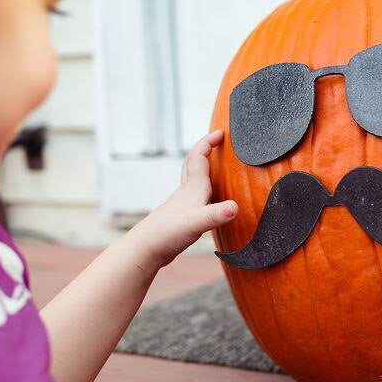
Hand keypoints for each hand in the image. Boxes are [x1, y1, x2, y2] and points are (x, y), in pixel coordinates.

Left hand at [131, 129, 237, 268]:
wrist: (146, 249)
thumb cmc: (168, 233)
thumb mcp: (196, 223)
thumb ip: (216, 215)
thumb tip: (234, 207)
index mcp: (192, 187)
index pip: (199, 156)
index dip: (208, 142)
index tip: (220, 133)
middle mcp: (187, 191)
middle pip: (193, 163)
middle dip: (205, 149)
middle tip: (216, 141)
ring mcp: (183, 203)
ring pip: (193, 178)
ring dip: (203, 168)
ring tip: (215, 166)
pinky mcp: (182, 216)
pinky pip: (194, 195)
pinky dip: (202, 189)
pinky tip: (208, 200)